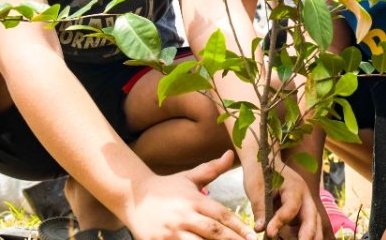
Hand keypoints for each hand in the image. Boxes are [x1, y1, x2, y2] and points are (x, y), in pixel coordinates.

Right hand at [125, 150, 254, 239]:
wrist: (133, 196)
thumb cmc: (167, 188)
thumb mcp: (189, 177)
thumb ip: (212, 169)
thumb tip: (230, 154)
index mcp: (194, 200)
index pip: (221, 215)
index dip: (238, 226)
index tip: (251, 236)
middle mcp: (184, 216)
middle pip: (213, 231)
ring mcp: (170, 232)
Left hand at [242, 161, 321, 239]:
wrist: (265, 163)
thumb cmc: (260, 173)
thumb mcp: (256, 188)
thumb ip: (259, 208)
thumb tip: (259, 229)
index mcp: (295, 187)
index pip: (291, 207)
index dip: (281, 221)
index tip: (269, 233)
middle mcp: (305, 197)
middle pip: (313, 219)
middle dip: (308, 236)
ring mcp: (305, 206)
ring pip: (314, 225)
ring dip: (308, 238)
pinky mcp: (301, 213)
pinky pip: (305, 228)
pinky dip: (301, 237)